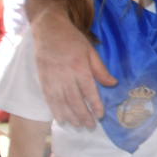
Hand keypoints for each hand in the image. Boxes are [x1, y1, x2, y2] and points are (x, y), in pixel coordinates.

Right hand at [32, 10, 115, 127]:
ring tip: (78, 126)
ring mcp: (52, 78)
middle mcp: (64, 75)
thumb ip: (101, 69)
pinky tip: (60, 119)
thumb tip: (113, 84)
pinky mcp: (42, 79)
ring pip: (61, 102)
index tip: (101, 115)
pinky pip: (49, 98)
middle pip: (74, 100)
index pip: (88, 91)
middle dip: (83, 115)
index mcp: (79, 67)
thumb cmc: (72, 39)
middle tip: (90, 126)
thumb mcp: (91, 51)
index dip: (94, 105)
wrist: (48, 29)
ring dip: (70, 116)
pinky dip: (55, 110)